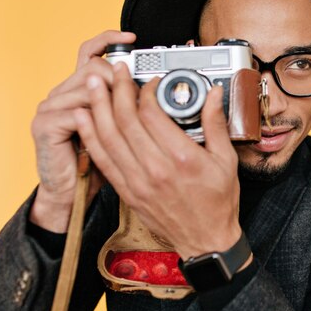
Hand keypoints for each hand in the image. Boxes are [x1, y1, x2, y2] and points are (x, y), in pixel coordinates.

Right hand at [29, 30, 135, 232]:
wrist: (72, 194)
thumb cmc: (100, 163)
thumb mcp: (121, 129)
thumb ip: (132, 106)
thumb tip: (158, 86)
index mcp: (79, 89)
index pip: (90, 51)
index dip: (108, 40)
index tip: (132, 37)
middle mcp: (62, 92)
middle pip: (95, 66)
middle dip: (123, 77)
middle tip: (144, 93)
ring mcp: (50, 107)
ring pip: (90, 86)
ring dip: (116, 98)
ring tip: (134, 113)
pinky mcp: (46, 125)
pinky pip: (79, 111)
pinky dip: (101, 118)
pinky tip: (113, 127)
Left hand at [74, 62, 242, 258]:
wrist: (205, 240)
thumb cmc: (218, 202)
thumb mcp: (225, 161)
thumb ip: (215, 124)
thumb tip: (213, 95)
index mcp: (181, 159)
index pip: (152, 114)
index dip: (146, 91)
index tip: (149, 80)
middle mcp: (155, 169)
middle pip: (125, 121)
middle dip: (116, 90)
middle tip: (113, 70)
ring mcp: (137, 182)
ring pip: (108, 138)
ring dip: (97, 107)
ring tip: (92, 84)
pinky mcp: (128, 191)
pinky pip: (103, 160)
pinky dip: (90, 137)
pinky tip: (84, 118)